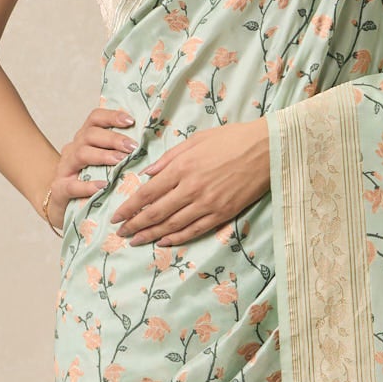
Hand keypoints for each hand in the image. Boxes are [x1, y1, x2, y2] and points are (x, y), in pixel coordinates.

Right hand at [44, 103, 137, 225]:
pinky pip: (72, 185)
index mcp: (85, 139)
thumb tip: (150, 145)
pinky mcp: (60, 189)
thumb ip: (119, 152)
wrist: (61, 205)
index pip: (95, 118)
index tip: (131, 121)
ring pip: (81, 154)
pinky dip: (88, 185)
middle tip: (132, 147)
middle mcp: (73, 149)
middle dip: (113, 139)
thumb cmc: (89, 182)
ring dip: (103, 156)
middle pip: (90, 134)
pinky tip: (103, 185)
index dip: (112, 116)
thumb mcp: (103, 164)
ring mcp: (65, 169)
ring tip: (120, 161)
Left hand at [114, 117, 270, 246]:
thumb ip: (168, 158)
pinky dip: (178, 238)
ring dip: (152, 235)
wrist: (266, 149)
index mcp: (181, 168)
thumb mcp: (195, 140)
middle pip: (156, 213)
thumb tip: (147, 174)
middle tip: (121, 234)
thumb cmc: (231, 139)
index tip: (116, 217)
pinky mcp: (223, 213)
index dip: (129, 208)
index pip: (147, 193)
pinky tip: (164, 242)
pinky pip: (195, 230)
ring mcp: (207, 203)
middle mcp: (191, 188)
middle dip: (135, 225)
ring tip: (137, 241)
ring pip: (173, 225)